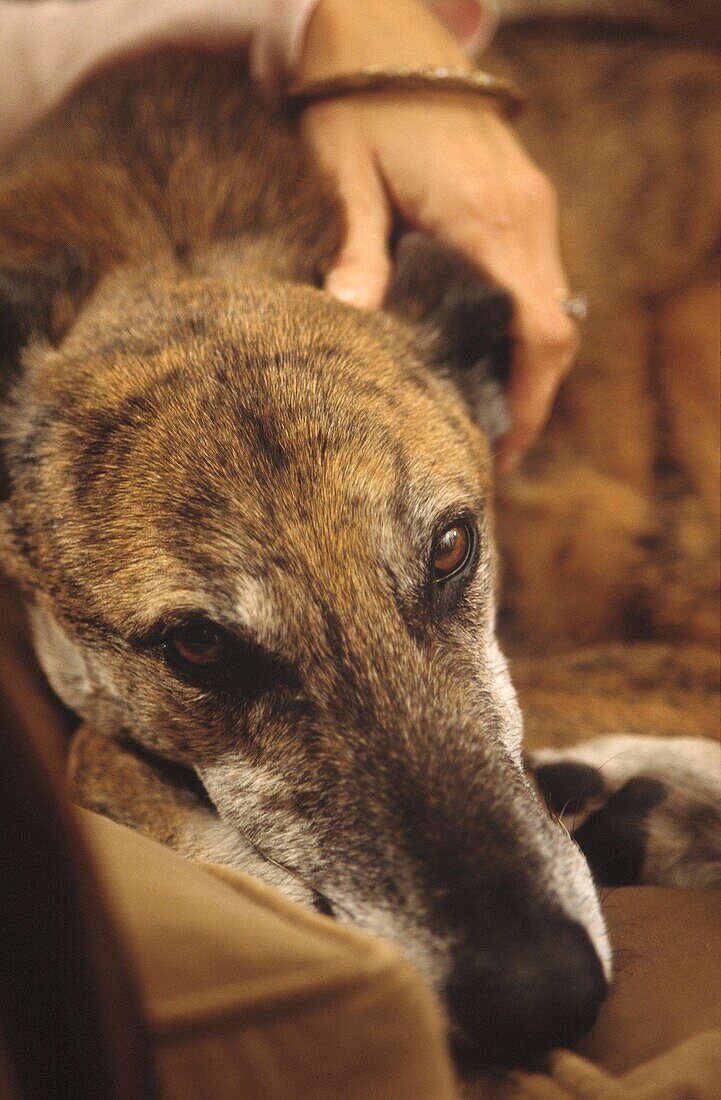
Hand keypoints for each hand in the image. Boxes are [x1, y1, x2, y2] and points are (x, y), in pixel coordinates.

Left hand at [299, 0, 577, 474]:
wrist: (380, 26)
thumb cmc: (354, 100)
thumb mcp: (345, 178)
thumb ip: (358, 253)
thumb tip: (352, 323)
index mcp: (488, 220)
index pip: (538, 333)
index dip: (529, 400)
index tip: (501, 446)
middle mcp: (525, 215)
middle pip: (557, 330)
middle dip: (534, 397)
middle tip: (492, 448)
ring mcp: (530, 203)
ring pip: (555, 305)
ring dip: (531, 363)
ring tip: (489, 411)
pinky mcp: (520, 196)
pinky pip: (542, 277)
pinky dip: (525, 325)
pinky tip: (488, 351)